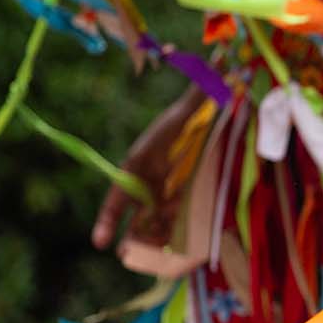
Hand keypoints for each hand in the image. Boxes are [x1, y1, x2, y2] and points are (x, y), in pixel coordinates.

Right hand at [92, 86, 204, 250]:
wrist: (203, 123)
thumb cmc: (192, 114)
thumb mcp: (196, 105)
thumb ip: (205, 88)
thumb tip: (223, 60)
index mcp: (141, 161)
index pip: (119, 192)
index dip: (109, 216)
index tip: (99, 241)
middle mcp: (149, 179)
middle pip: (135, 213)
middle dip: (131, 234)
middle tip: (125, 254)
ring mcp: (164, 191)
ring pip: (154, 221)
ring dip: (151, 240)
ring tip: (148, 261)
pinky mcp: (181, 198)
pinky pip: (173, 221)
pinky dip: (173, 236)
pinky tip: (175, 253)